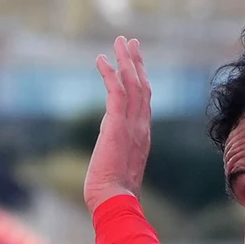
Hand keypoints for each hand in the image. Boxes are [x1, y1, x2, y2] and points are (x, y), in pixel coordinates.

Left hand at [83, 36, 151, 212]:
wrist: (115, 202)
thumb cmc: (113, 195)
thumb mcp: (119, 171)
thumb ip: (118, 158)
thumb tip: (110, 161)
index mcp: (143, 137)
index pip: (144, 103)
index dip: (141, 80)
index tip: (135, 65)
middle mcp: (141, 127)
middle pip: (142, 87)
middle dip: (137, 62)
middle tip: (130, 43)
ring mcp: (132, 125)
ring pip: (132, 84)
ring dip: (125, 60)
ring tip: (119, 41)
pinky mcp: (117, 125)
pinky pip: (116, 91)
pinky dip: (109, 73)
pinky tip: (101, 60)